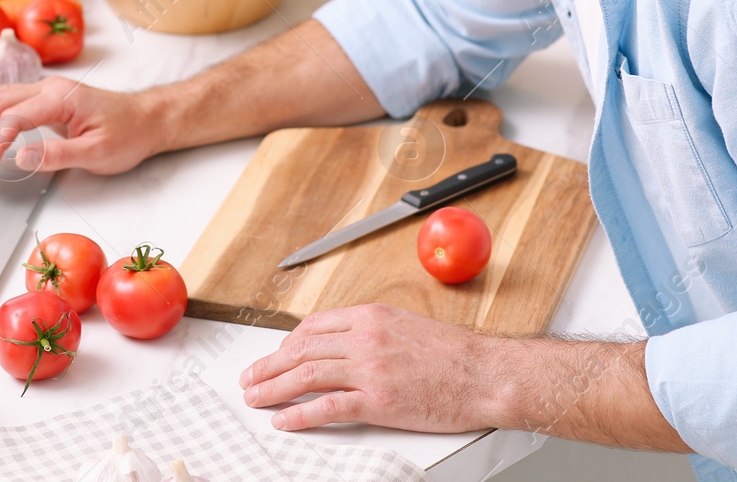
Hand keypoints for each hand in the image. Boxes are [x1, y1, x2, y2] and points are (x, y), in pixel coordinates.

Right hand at [0, 76, 168, 176]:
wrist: (147, 119)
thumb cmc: (128, 134)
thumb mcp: (97, 153)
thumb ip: (57, 155)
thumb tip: (19, 157)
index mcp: (61, 98)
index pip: (11, 117)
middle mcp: (50, 87)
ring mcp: (46, 89)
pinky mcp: (45, 97)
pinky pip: (7, 101)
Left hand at [240, 304, 495, 432]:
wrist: (486, 374)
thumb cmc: (455, 354)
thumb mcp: (406, 325)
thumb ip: (372, 331)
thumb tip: (342, 343)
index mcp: (370, 316)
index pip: (313, 327)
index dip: (286, 344)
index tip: (274, 357)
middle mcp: (365, 338)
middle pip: (301, 350)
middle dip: (268, 366)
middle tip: (250, 379)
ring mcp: (370, 369)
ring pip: (307, 376)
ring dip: (274, 388)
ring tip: (255, 399)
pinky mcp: (379, 401)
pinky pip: (328, 407)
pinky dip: (300, 414)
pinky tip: (284, 420)